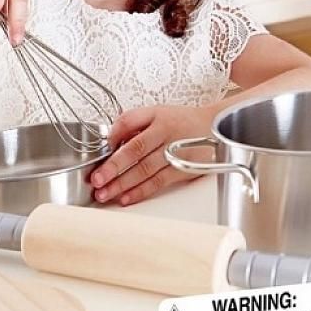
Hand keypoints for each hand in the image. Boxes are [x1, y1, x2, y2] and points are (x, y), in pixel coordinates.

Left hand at [89, 104, 211, 206]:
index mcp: (158, 118)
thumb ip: (131, 121)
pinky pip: (158, 183)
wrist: (214, 128)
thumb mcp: (156, 112)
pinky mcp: (183, 171)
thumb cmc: (181, 121)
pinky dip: (140, 192)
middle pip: (136, 152)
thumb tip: (110, 138)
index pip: (130, 125)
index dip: (113, 138)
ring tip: (105, 193)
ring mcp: (175, 154)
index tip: (99, 153)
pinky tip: (126, 198)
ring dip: (122, 184)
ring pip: (145, 171)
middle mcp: (167, 135)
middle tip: (97, 180)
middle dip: (113, 168)